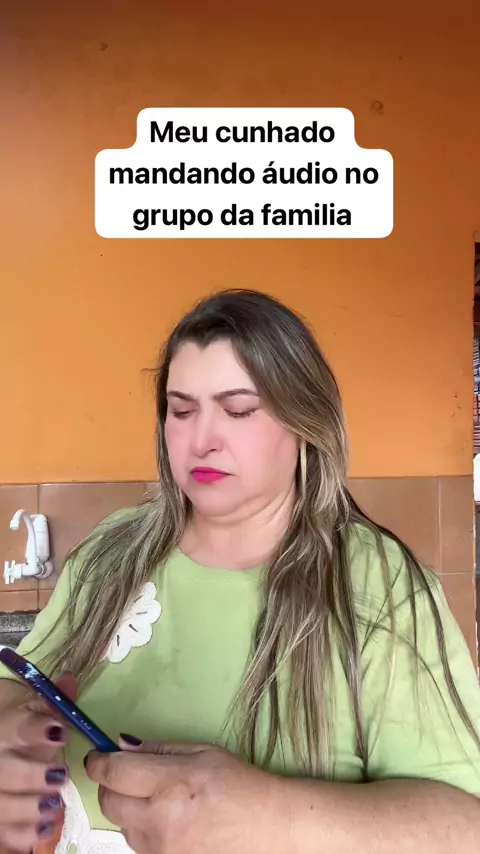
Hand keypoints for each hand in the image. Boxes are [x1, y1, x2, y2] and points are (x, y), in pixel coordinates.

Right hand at [0, 673, 76, 851]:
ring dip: (29, 807)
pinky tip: (45, 826)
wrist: (3, 757)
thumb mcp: (34, 717)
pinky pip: (5, 833)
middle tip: (59, 777)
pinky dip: (25, 833)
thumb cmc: (21, 738)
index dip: (36, 730)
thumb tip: (70, 680)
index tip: (60, 734)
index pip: (16, 727)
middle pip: (4, 771)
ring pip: (2, 804)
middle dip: (31, 776)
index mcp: (5, 730)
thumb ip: (54, 705)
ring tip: (54, 805)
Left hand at [85, 736, 286, 853]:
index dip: (98, 761)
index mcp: (170, 784)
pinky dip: (141, 827)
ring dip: (127, 807)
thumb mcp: (201, 751)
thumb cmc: (238, 783)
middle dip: (111, 784)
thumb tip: (122, 745)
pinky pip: (137, 842)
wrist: (267, 826)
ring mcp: (160, 849)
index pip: (114, 772)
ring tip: (157, 797)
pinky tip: (165, 818)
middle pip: (109, 801)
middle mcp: (159, 820)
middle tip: (127, 773)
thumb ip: (158, 749)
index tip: (97, 756)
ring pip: (120, 824)